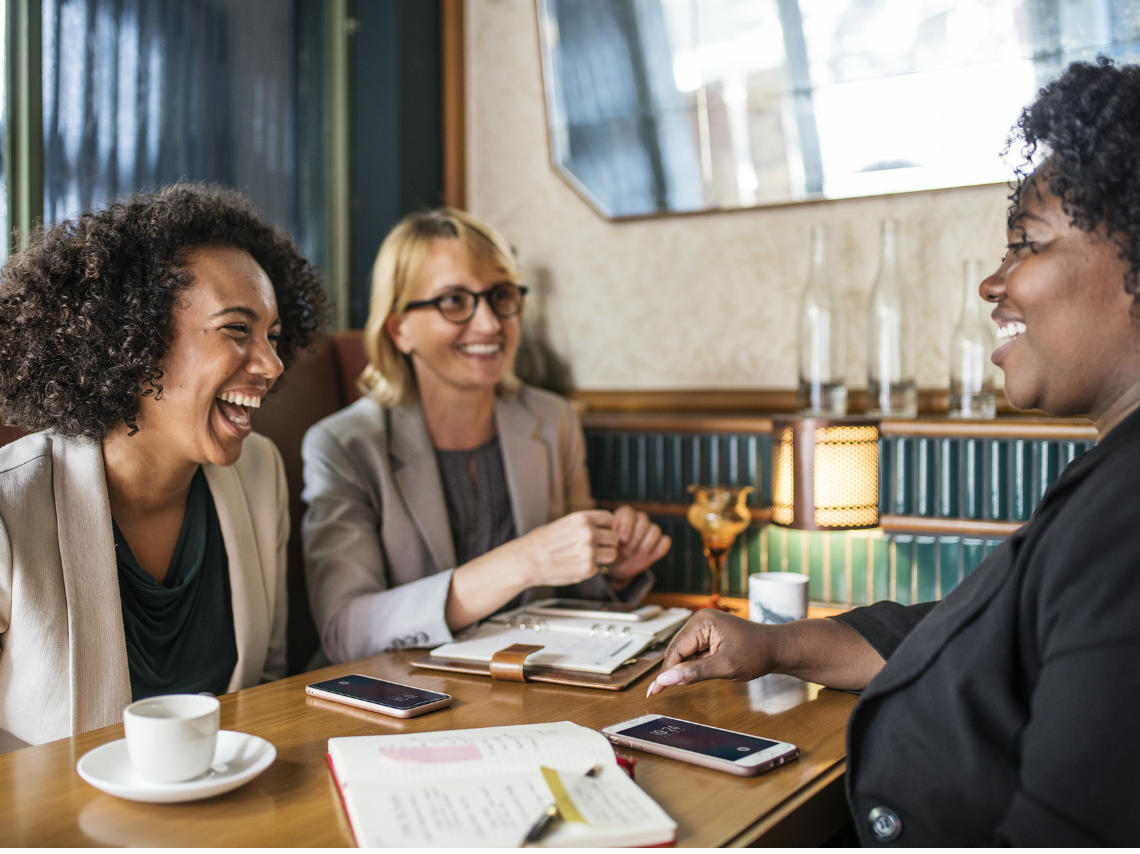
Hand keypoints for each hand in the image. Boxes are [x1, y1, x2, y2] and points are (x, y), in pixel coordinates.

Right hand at [511, 510, 618, 587]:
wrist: (526, 560)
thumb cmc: (540, 542)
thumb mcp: (564, 523)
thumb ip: (585, 526)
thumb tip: (603, 530)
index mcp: (582, 518)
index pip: (609, 519)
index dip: (606, 527)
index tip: (601, 532)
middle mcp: (589, 533)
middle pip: (614, 538)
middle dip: (607, 544)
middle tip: (595, 548)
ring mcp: (590, 552)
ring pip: (612, 555)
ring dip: (603, 558)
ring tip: (587, 558)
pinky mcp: (588, 569)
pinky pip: (598, 569)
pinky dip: (590, 569)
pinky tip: (575, 566)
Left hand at [606, 505, 670, 585]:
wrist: (616, 566)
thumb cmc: (608, 551)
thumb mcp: (604, 543)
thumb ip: (608, 536)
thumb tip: (615, 536)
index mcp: (623, 515)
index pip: (629, 512)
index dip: (627, 526)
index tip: (622, 539)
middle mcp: (638, 519)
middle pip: (643, 521)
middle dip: (635, 538)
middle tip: (626, 551)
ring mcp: (650, 531)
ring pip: (655, 530)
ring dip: (646, 544)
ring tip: (635, 555)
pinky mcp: (658, 543)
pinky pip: (665, 541)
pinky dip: (659, 549)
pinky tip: (648, 556)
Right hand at [645, 610, 772, 695]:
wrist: (778, 649)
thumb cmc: (757, 653)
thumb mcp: (725, 667)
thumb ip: (694, 672)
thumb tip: (667, 678)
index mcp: (702, 622)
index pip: (676, 650)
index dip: (665, 672)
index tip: (654, 691)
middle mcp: (700, 620)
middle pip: (677, 650)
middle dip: (672, 670)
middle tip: (659, 692)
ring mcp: (705, 626)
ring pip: (684, 652)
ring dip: (684, 668)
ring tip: (687, 682)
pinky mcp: (709, 634)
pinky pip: (694, 651)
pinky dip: (693, 665)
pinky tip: (698, 673)